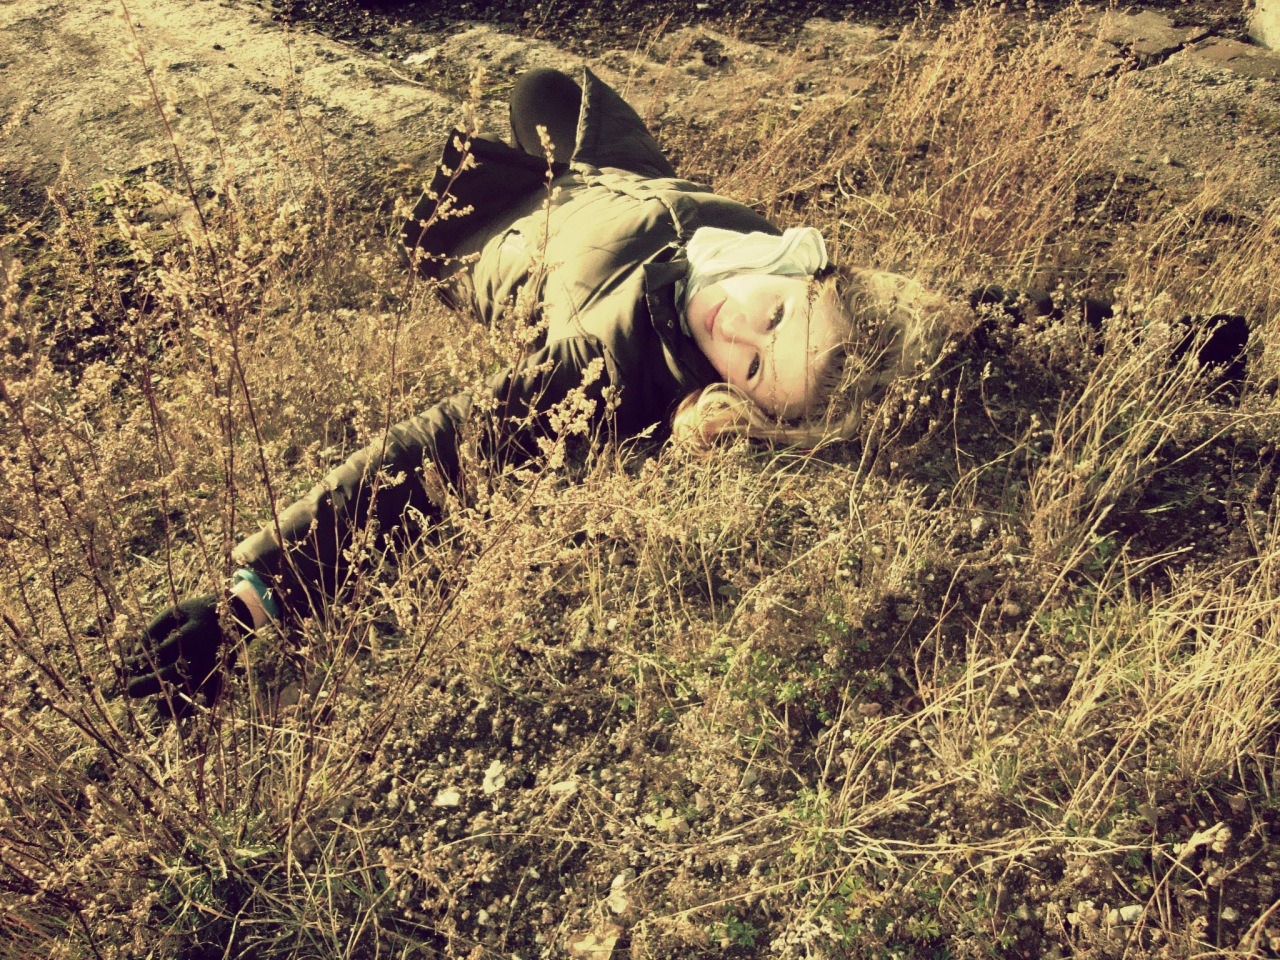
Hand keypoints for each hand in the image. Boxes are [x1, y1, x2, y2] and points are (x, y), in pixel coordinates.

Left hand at [124, 594, 249, 708]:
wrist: (237, 615)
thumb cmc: (198, 614)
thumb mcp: (174, 613)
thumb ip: (152, 632)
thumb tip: (134, 657)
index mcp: (192, 633)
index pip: (160, 652)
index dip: (139, 661)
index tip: (128, 665)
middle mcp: (204, 652)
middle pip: (172, 674)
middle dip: (146, 684)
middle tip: (131, 688)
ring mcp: (215, 666)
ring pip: (192, 692)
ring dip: (171, 703)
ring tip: (158, 705)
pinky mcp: (223, 676)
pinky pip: (208, 700)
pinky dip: (193, 708)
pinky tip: (178, 707)